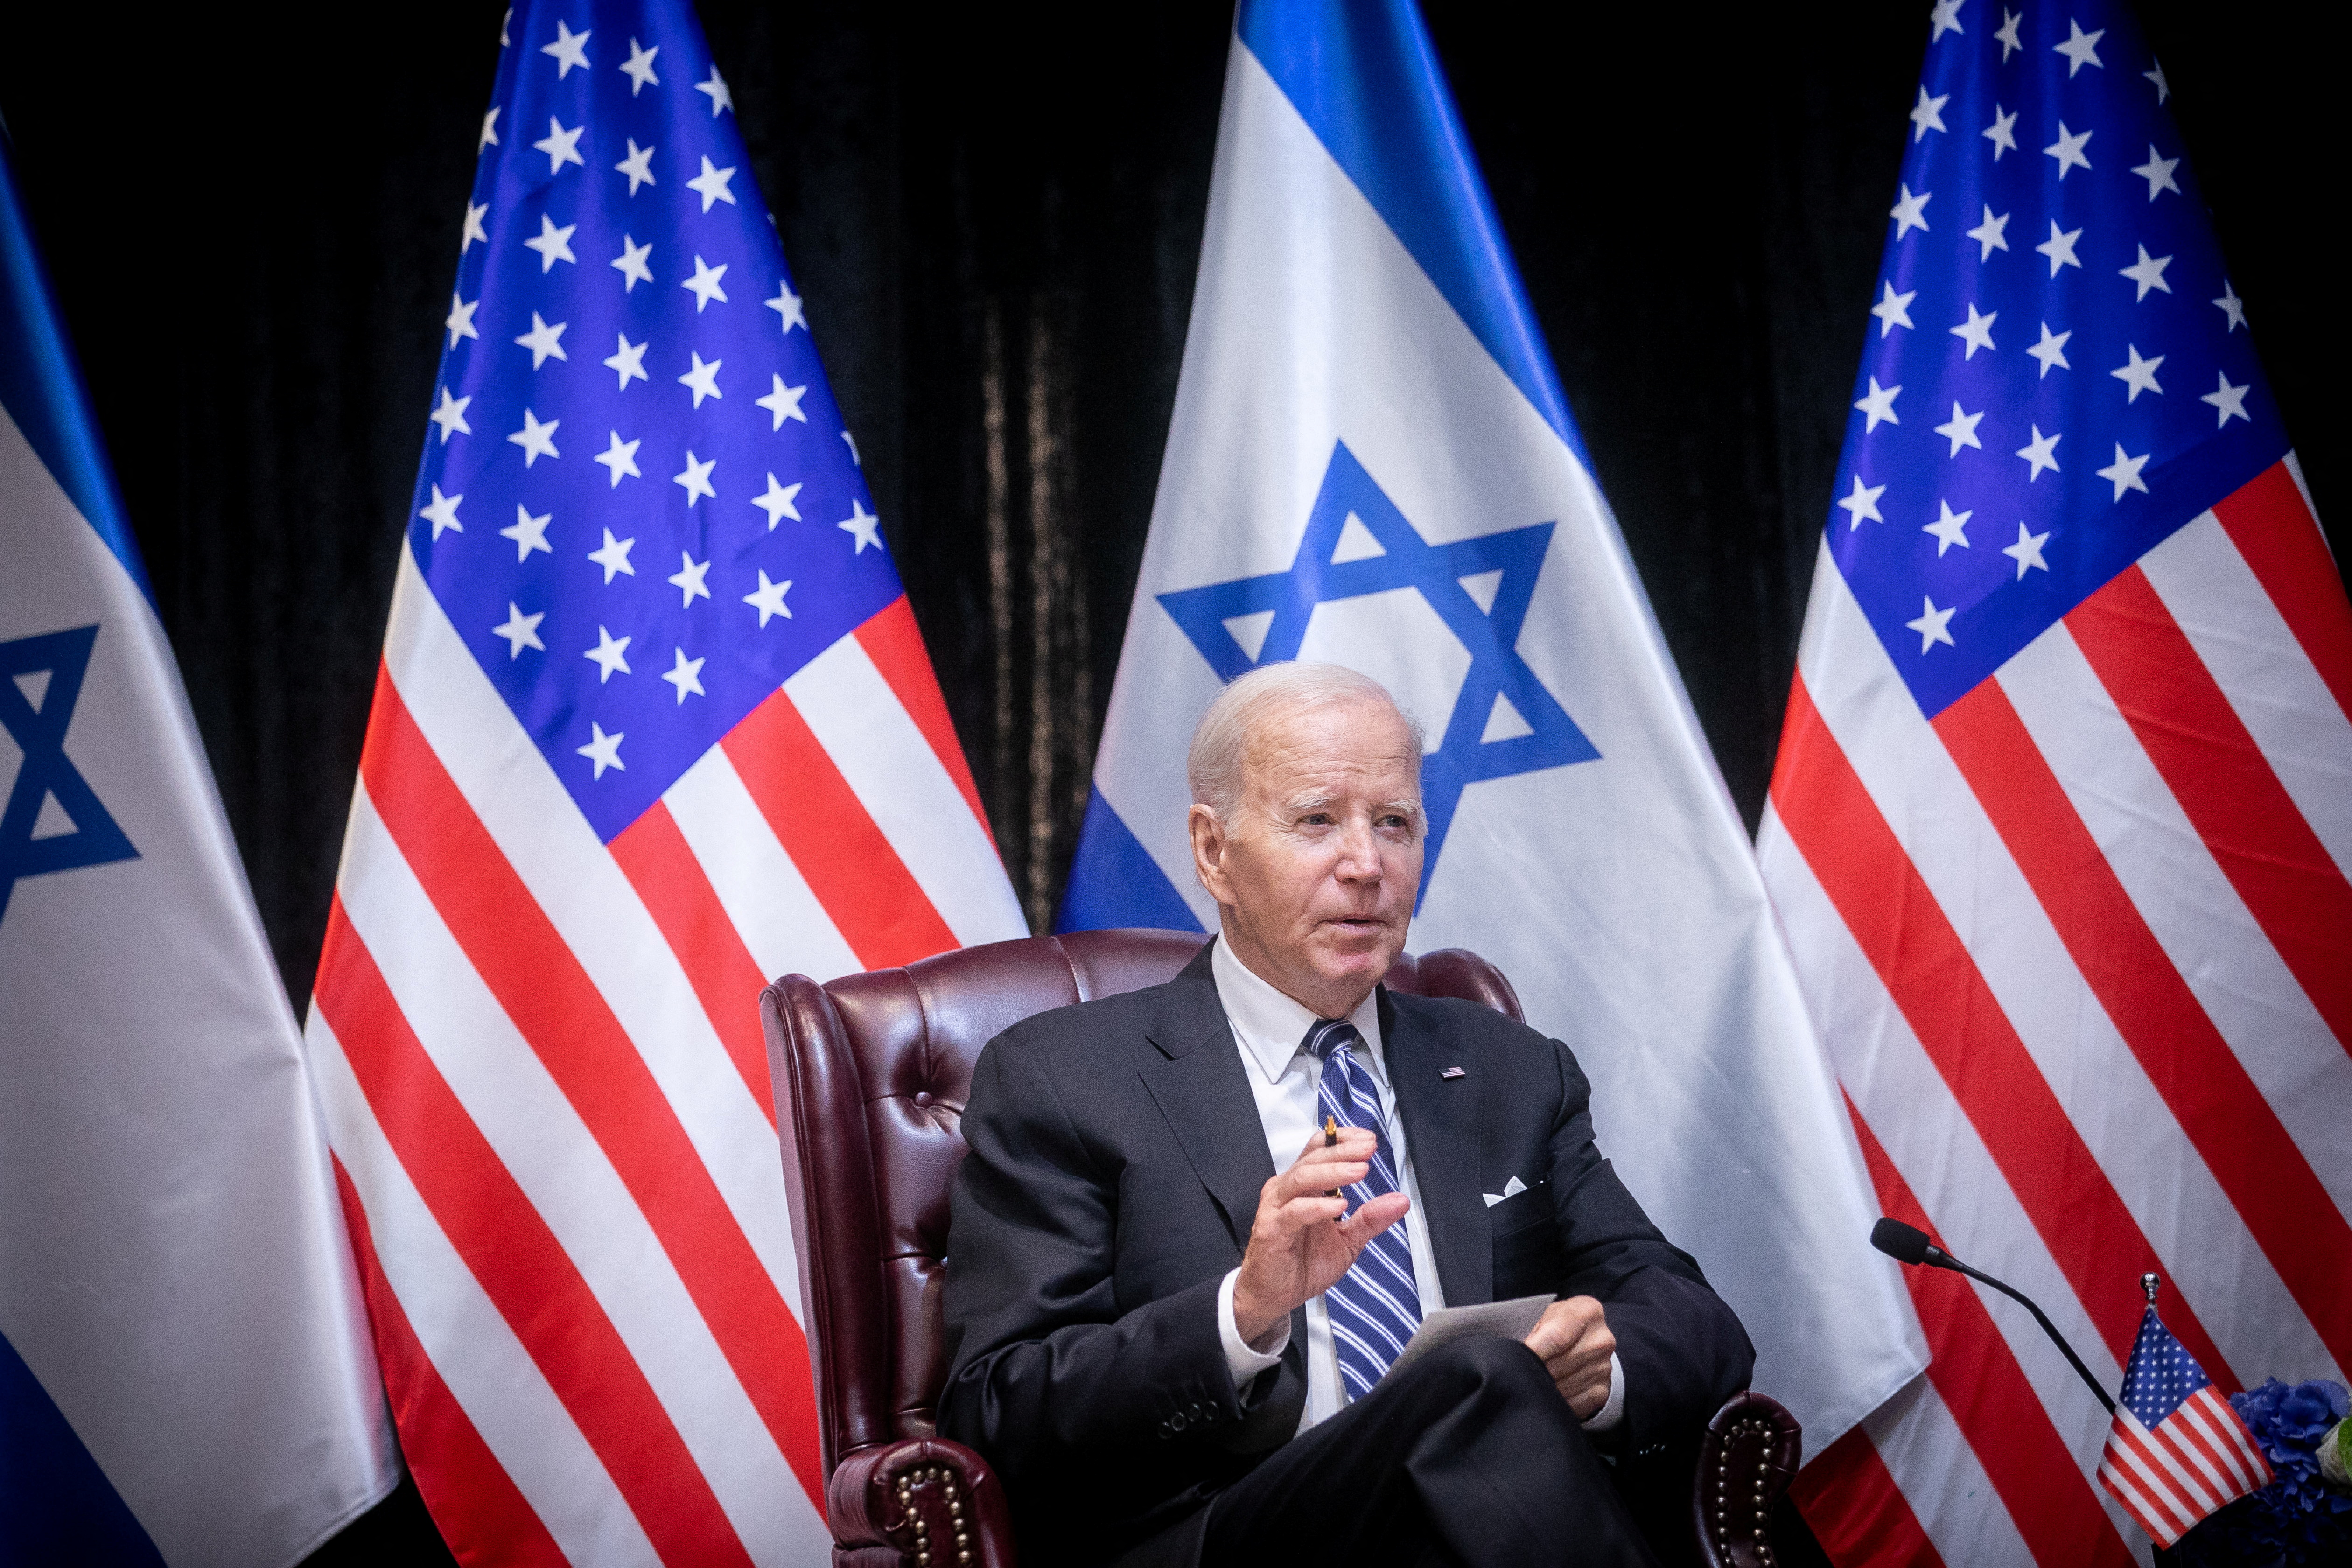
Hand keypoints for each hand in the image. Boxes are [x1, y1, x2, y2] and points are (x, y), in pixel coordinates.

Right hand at [1230, 1127, 1408, 1349]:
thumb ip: (1371, 1219)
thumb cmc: (1303, 1263)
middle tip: (1369, 1148)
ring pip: (1302, 1178)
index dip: (1342, 1139)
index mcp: (1304, 1186)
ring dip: (1332, 1172)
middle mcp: (1288, 1190)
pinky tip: (1338, 1206)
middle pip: (1314, 1158)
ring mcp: (1277, 1208)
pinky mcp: (1272, 1229)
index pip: (1319, 1149)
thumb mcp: (1348, 1240)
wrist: (1274, 1295)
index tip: (1369, 1140)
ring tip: (1359, 1171)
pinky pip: (1294, 1212)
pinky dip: (1317, 1207)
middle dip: (1343, 1150)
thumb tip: (1400, 1200)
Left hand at [1524, 1296, 1614, 1418]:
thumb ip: (1531, 1329)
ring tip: (1530, 1381)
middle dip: (1533, 1371)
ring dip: (1542, 1389)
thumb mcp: (1545, 1316)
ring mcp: (1603, 1366)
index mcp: (1587, 1312)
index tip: (1513, 1360)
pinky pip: (1572, 1404)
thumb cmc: (1557, 1325)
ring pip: (1562, 1387)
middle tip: (1516, 1374)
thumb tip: (1513, 1353)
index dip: (1532, 1351)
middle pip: (1558, 1365)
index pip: (1556, 1337)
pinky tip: (1547, 1394)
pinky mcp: (1602, 1390)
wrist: (1587, 1340)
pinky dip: (1555, 1402)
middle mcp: (1601, 1339)